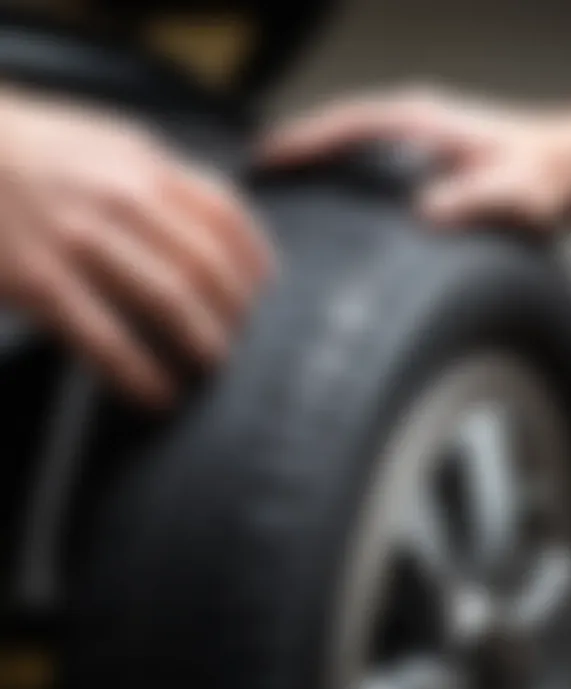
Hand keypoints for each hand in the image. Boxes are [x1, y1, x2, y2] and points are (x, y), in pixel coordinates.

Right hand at [0, 90, 273, 406]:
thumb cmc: (37, 154)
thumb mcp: (109, 145)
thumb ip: (163, 181)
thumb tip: (217, 230)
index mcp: (145, 164)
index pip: (227, 215)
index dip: (255, 262)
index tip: (265, 293)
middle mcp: (122, 197)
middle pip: (208, 265)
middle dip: (235, 313)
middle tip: (241, 341)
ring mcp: (80, 238)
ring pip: (170, 299)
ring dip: (202, 342)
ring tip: (213, 368)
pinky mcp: (38, 281)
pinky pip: (106, 338)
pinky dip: (141, 374)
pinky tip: (158, 395)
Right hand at [260, 88, 570, 229]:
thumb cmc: (551, 176)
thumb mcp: (515, 195)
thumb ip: (471, 202)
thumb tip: (423, 214)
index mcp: (426, 121)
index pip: (349, 124)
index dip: (305, 141)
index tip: (269, 158)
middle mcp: (418, 119)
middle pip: (340, 124)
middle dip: (298, 144)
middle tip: (260, 172)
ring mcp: (423, 132)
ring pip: (353, 136)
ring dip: (317, 152)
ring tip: (284, 179)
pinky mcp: (430, 151)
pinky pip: (371, 151)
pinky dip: (343, 162)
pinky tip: (335, 190)